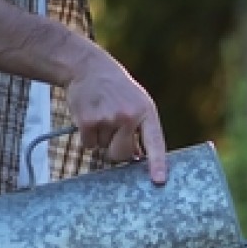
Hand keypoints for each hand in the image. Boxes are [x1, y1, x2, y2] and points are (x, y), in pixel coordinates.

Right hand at [64, 48, 167, 184]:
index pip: (155, 143)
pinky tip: (89, 116)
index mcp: (146, 112)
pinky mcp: (87, 121)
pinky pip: (88, 145)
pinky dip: (87, 136)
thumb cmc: (117, 90)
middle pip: (123, 155)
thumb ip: (142, 130)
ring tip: (101, 115)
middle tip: (114, 130)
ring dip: (101, 138)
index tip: (159, 181)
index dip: (157, 164)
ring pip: (104, 149)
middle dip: (117, 150)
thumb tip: (139, 159)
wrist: (87, 67)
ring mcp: (107, 118)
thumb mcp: (138, 103)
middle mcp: (128, 116)